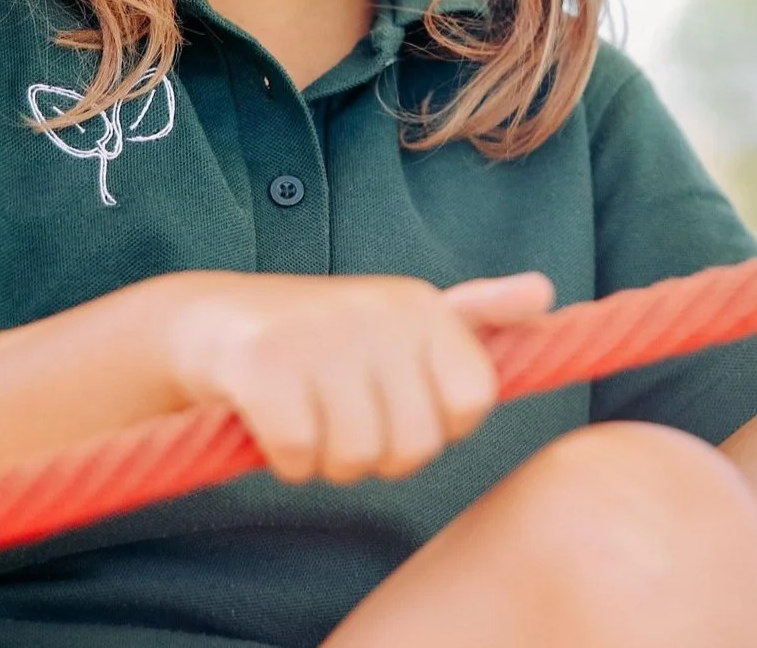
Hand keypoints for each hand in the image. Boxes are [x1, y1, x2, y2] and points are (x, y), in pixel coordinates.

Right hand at [154, 269, 554, 484]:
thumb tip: (545, 294)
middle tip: (344, 420)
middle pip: (415, 446)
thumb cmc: (323, 337)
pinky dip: (287, 461)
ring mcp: (321, 335)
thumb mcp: (403, 319)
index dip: (435, 426)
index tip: (397, 406)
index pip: (473, 403)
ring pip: (357, 458)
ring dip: (328, 462)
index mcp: (422, 306)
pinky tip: (274, 427)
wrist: (211, 321)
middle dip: (376, 455)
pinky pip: (301, 455)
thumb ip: (476, 316)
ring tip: (310, 419)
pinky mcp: (265, 363)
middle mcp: (380, 312)